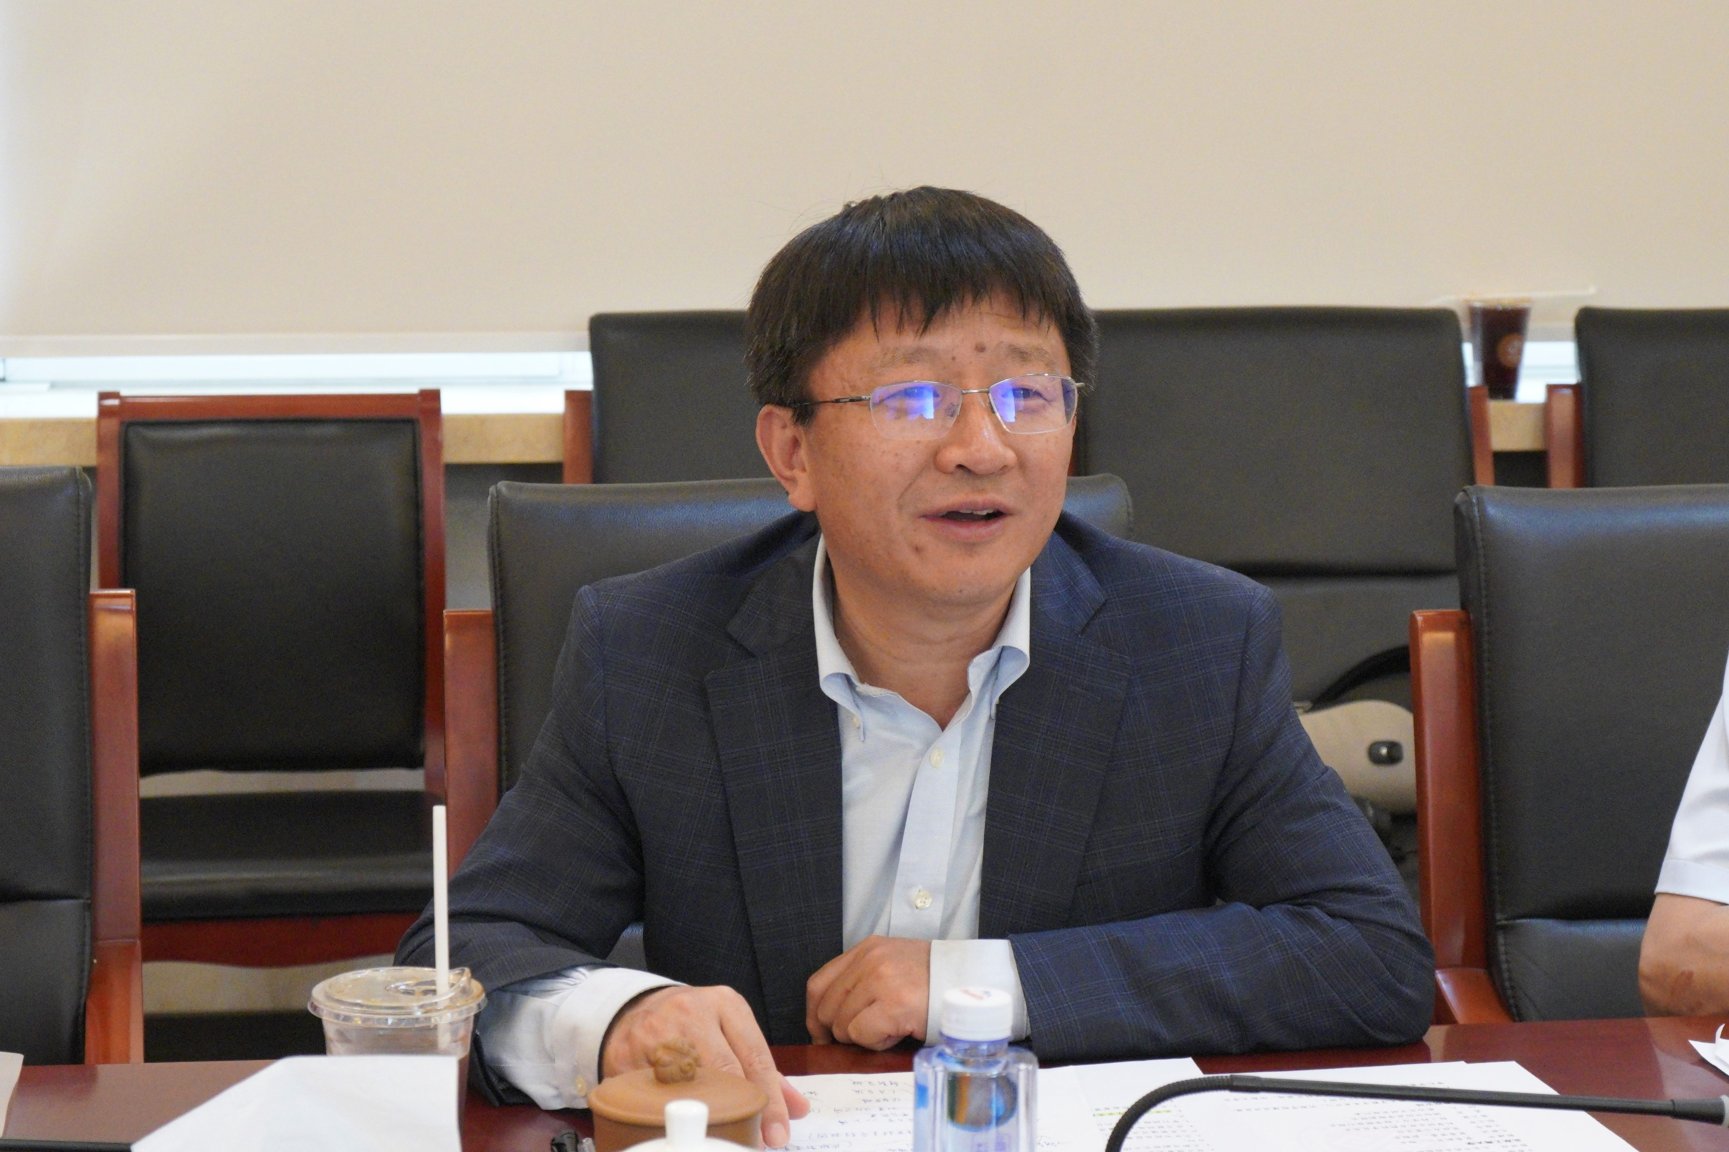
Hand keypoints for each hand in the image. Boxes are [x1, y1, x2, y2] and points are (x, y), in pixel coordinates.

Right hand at [602, 985, 809, 1147]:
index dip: (770, 1100)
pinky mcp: (627, 1054)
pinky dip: (669, 1116)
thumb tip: (796, 1108)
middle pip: (725, 1070)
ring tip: (721, 1138)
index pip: (755, 1056)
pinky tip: (681, 1129)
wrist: (635, 1009)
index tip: (778, 1133)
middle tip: (753, 1142)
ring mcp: (657, 1031)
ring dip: (707, 1118)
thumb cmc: (693, 1024)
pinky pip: (654, 1095)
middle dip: (742, 1111)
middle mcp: (693, 1012)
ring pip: (689, 1085)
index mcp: (726, 1004)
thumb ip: (763, 1068)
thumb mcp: (731, 1031)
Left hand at [805, 935, 930, 1048]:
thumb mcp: (893, 966)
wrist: (974, 984)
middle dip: (840, 1031)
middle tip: (867, 1034)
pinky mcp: (893, 1004)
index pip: (818, 984)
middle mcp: (870, 960)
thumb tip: (828, 1020)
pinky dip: (877, 1043)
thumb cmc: (935, 982)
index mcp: (867, 949)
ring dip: (864, 1037)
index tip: (822, 1033)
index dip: (815, 1014)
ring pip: (843, 1026)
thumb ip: (861, 981)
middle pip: (826, 1008)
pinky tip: (897, 1033)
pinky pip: (862, 1035)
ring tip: (890, 1027)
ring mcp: (881, 981)